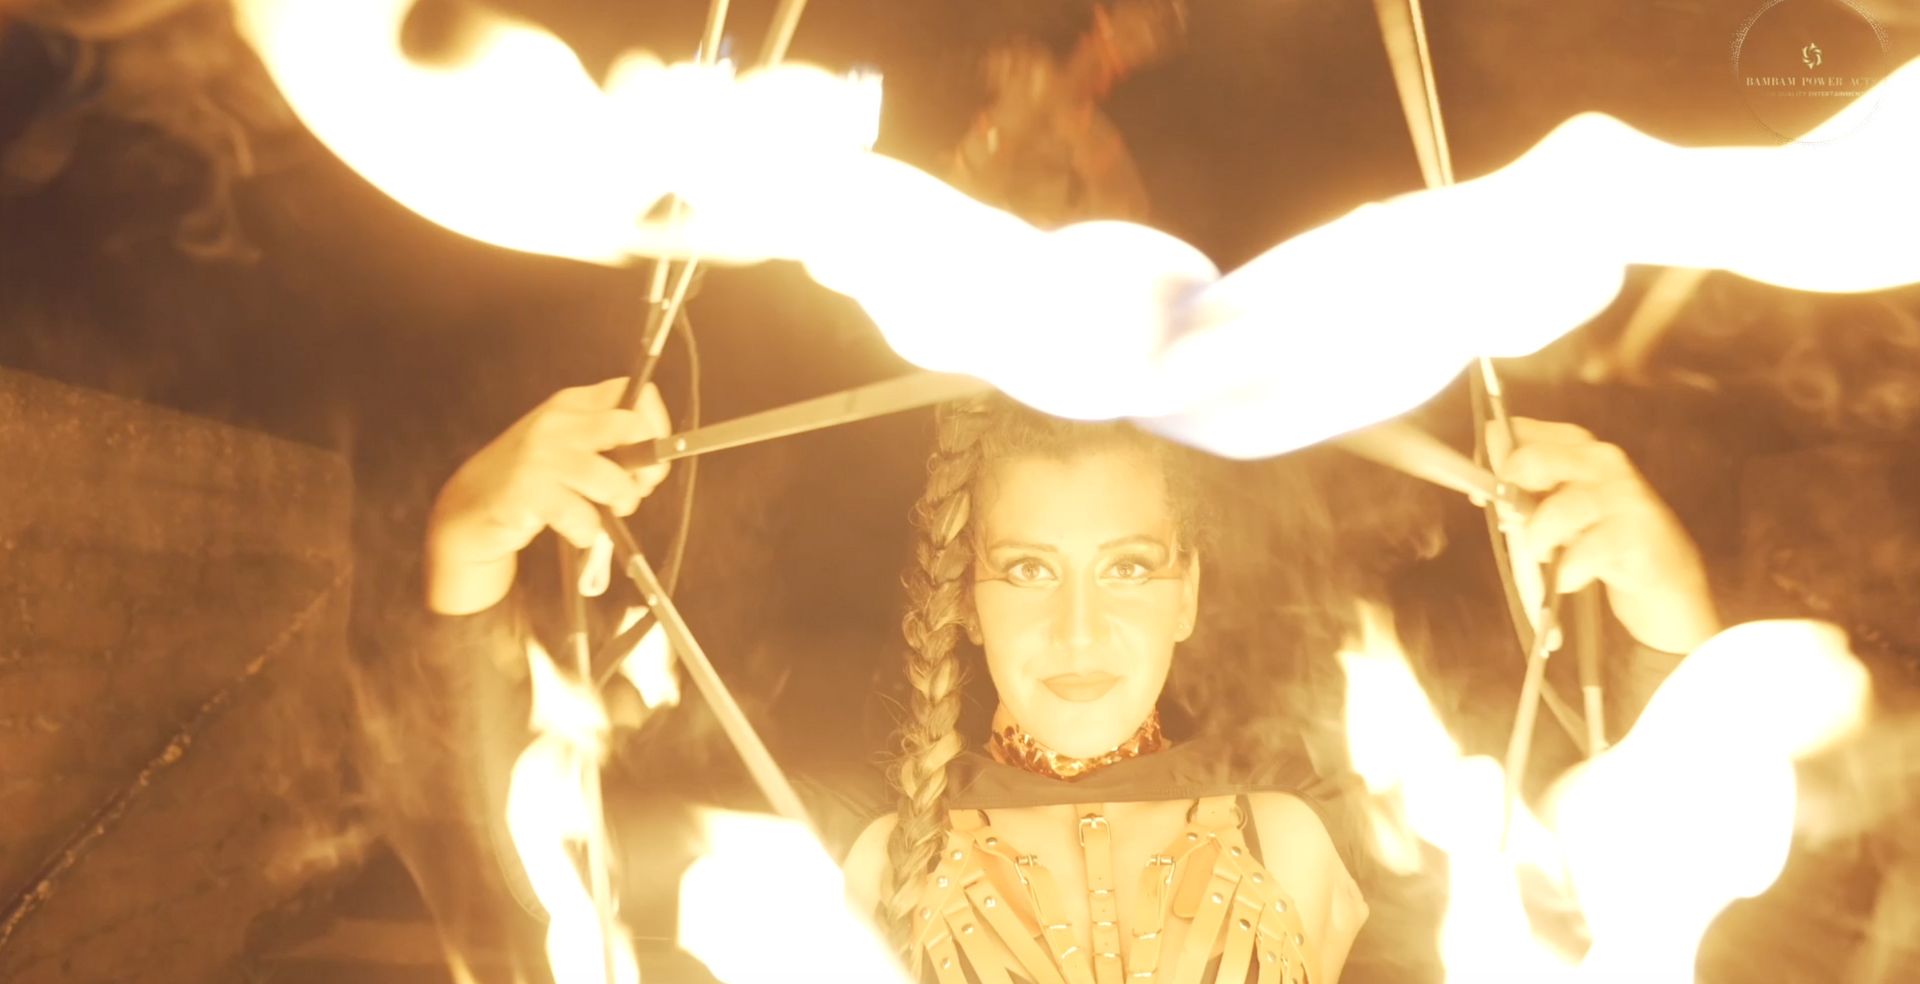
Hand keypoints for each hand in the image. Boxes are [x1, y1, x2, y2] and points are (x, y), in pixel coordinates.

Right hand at [426, 378, 671, 614]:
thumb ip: (607, 443)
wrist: (470, 507)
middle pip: (630, 427)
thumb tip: (656, 459)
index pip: (631, 392)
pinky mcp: (528, 490)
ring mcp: (541, 455)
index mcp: (571, 404)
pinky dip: (587, 531)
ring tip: (607, 512)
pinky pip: (582, 515)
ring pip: (612, 478)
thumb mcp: (567, 446)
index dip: (654, 423)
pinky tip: (577, 529)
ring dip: (620, 503)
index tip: (655, 452)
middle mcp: (557, 422)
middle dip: (647, 464)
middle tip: (637, 488)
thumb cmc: (530, 479)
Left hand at [1491, 417, 1719, 654]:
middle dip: (1511, 498)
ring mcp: (1622, 494)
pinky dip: (1567, 571)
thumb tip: (1479, 488)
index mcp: (1575, 446)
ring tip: (1547, 555)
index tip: (1481, 493)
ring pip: (1558, 510)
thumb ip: (1521, 491)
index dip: (1492, 461)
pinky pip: (1584, 552)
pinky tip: (1570, 577)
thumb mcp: (1555, 507)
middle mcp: (1600, 460)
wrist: (1661, 574)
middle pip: (1533, 460)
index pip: (1517, 432)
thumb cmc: (1598, 535)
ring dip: (1540, 540)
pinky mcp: (1636, 533)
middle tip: (1514, 524)